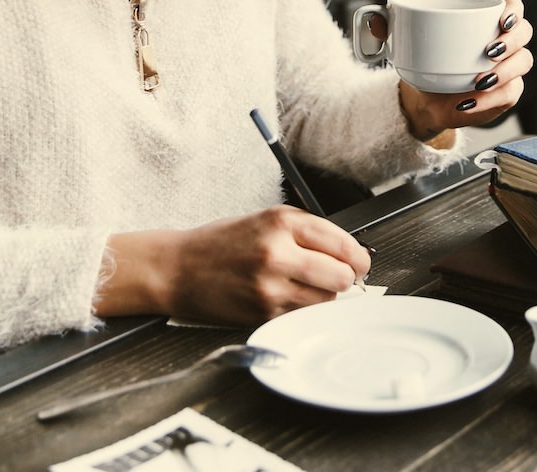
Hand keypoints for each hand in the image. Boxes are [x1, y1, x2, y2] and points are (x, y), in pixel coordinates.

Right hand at [95, 205, 370, 325]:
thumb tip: (349, 252)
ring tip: (304, 287)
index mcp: (281, 222)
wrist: (176, 269)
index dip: (358, 257)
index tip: (360, 263)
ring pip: (325, 301)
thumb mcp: (264, 220)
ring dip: (323, 297)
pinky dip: (302, 311)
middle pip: (341, 276)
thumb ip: (306, 232)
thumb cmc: (220, 244)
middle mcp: (277, 252)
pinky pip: (301, 316)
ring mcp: (269, 286)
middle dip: (344, 279)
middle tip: (335, 278)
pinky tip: (285, 299)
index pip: (342, 243)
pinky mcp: (262, 313)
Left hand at [399, 0, 533, 139]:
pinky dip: (491, 100)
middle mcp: (503, 41)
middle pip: (525, 33)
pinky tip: (469, 101)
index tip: (500, 20)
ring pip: (523, 63)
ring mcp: (508, 68)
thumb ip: (388, 28)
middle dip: (512, 41)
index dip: (514, 10)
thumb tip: (373, 18)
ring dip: (505, 71)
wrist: (424, 98)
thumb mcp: (405, 42)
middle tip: (489, 51)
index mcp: (485, 20)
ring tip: (479, 81)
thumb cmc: (423, 60)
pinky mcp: (506, 93)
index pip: (513, 5)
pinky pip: (511, 94)